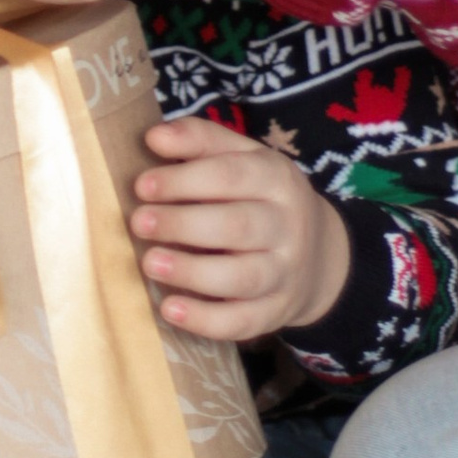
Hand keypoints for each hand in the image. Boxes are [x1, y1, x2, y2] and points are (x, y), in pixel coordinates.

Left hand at [128, 118, 350, 341]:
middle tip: (138, 223)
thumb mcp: (244, 159)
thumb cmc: (260, 198)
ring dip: (192, 272)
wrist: (319, 254)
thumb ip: (201, 141)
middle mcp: (287, 226)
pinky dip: (205, 319)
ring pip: (242, 277)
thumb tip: (154, 136)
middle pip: (237, 226)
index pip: (232, 175)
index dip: (185, 180)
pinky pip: (242, 321)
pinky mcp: (276, 312)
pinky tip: (170, 309)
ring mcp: (285, 273)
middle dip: (183, 224)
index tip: (142, 186)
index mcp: (277, 179)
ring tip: (150, 263)